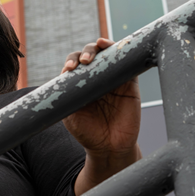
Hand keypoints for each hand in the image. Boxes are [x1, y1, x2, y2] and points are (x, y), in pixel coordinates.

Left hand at [60, 38, 141, 195]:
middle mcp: (97, 78)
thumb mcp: (70, 115)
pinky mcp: (130, 84)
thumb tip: (64, 75)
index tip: (69, 69)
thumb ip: (66, 97)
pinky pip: (129, 64)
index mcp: (81, 83)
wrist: (109, 149)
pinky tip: (116, 48)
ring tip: (99, 46)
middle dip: (86, 52)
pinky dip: (123, 52)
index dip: (72, 60)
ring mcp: (114, 79)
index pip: (76, 64)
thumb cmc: (87, 132)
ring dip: (103, 46)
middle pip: (92, 55)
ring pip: (109, 54)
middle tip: (83, 61)